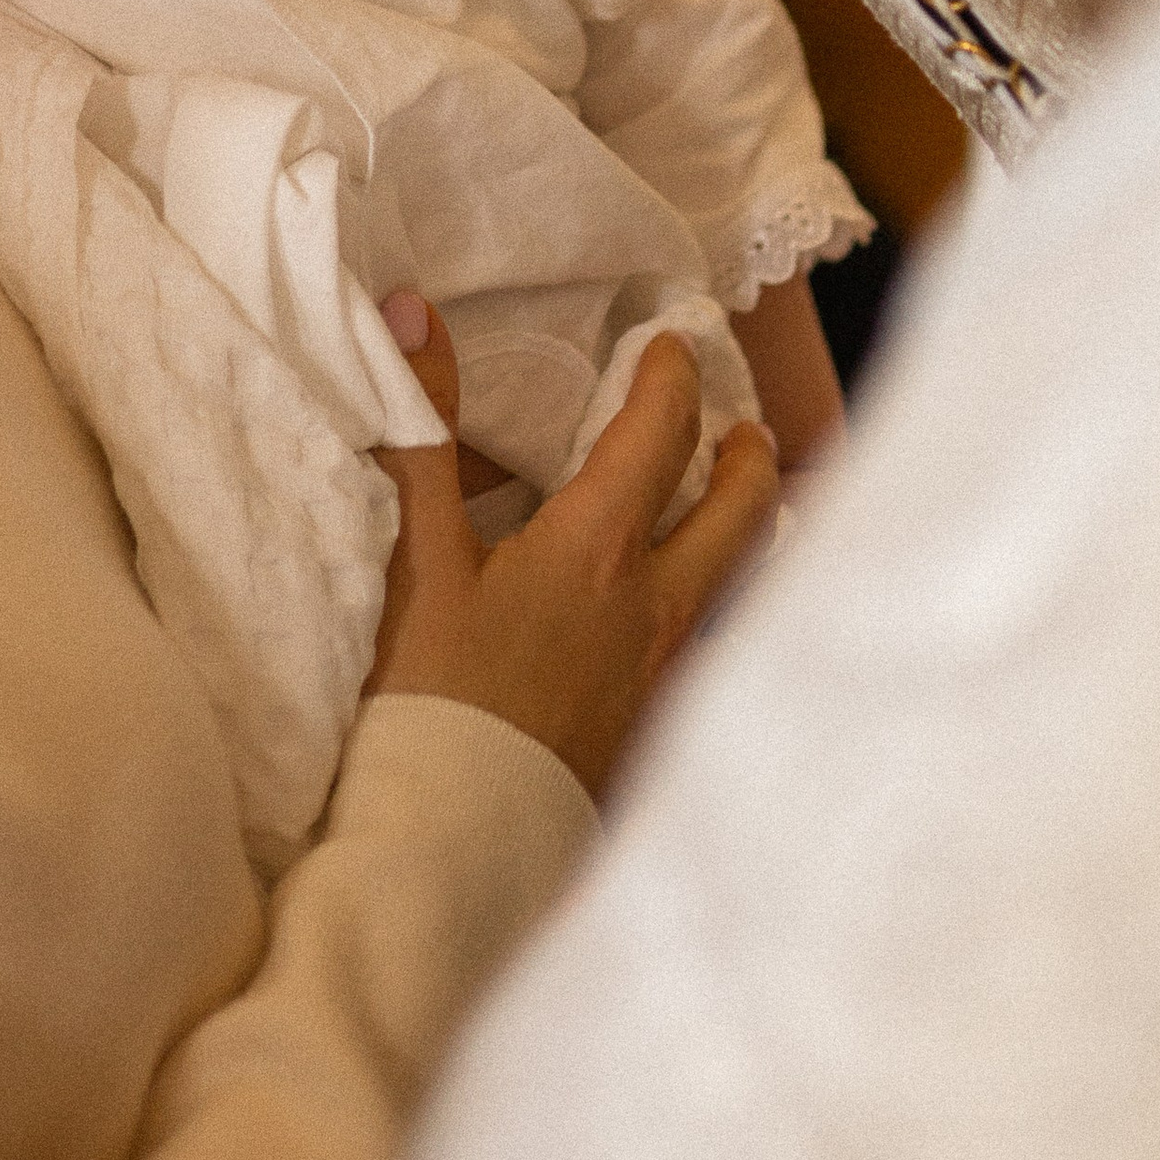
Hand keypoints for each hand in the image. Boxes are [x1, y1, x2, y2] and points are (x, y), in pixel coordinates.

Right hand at [364, 296, 781, 800]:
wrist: (459, 847)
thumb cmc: (433, 698)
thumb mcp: (416, 560)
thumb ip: (419, 433)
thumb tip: (412, 311)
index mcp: (599, 547)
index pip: (660, 433)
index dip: (671, 378)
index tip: (673, 345)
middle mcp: (656, 605)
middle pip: (740, 511)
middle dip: (746, 458)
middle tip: (744, 430)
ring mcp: (667, 675)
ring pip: (739, 582)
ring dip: (743, 532)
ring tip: (732, 513)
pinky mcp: (658, 733)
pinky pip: (713, 646)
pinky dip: (719, 607)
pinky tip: (689, 620)